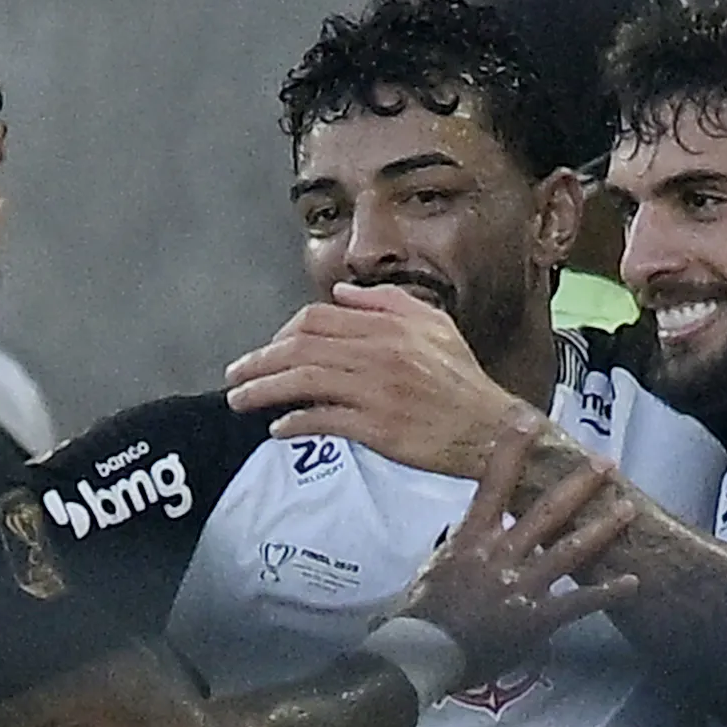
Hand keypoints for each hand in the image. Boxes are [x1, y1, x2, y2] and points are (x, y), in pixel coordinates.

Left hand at [224, 282, 534, 477]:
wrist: (492, 430)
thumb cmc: (462, 381)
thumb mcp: (434, 327)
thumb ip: (388, 304)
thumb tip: (342, 296)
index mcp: (389, 326)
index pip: (317, 319)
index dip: (282, 333)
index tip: (268, 350)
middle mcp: (378, 354)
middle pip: (301, 348)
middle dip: (259, 361)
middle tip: (234, 375)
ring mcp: (376, 391)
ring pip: (304, 381)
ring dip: (264, 390)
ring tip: (240, 401)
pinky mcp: (377, 428)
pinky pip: (323, 420)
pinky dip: (295, 422)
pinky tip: (278, 429)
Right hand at [397, 424, 635, 682]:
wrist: (424, 653)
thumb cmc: (420, 612)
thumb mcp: (433, 566)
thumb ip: (458, 544)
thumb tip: (467, 529)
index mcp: (473, 538)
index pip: (493, 484)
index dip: (512, 450)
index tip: (528, 419)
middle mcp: (503, 555)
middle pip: (547, 512)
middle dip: (579, 484)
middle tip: (605, 462)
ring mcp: (523, 586)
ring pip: (570, 551)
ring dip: (602, 527)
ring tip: (628, 508)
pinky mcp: (538, 619)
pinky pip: (579, 603)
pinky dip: (606, 593)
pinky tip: (632, 582)